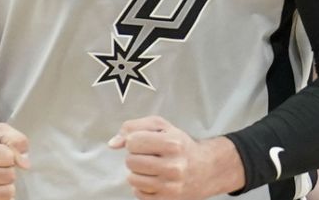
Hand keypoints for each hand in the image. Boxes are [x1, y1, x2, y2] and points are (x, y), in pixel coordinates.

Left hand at [109, 116, 230, 199]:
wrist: (205, 168)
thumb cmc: (179, 144)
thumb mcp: (159, 126)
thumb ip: (132, 127)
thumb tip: (113, 144)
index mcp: (172, 143)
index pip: (132, 141)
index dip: (134, 141)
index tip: (144, 142)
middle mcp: (174, 166)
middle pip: (130, 161)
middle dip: (135, 157)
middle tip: (148, 156)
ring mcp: (171, 186)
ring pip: (132, 179)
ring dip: (137, 172)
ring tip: (150, 167)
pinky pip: (138, 194)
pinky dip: (141, 186)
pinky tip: (153, 179)